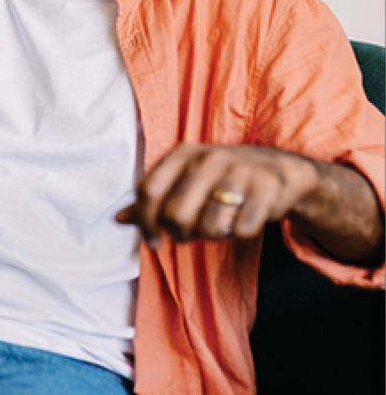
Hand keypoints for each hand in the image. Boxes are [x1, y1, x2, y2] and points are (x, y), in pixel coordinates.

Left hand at [115, 143, 318, 246]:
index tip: (153, 241)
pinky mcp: (266, 190)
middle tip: (189, 234)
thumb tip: (117, 219)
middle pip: (176, 214)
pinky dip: (238, 235)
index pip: (148, 190)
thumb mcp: (183, 178)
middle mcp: (208, 158)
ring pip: (209, 227)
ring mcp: (239, 172)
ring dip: (211, 236)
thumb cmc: (218, 178)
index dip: (145, 222)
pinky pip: (240, 231)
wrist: (277, 169)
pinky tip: (240, 221)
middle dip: (180, 234)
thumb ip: (152, 197)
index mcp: (181, 154)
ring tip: (217, 224)